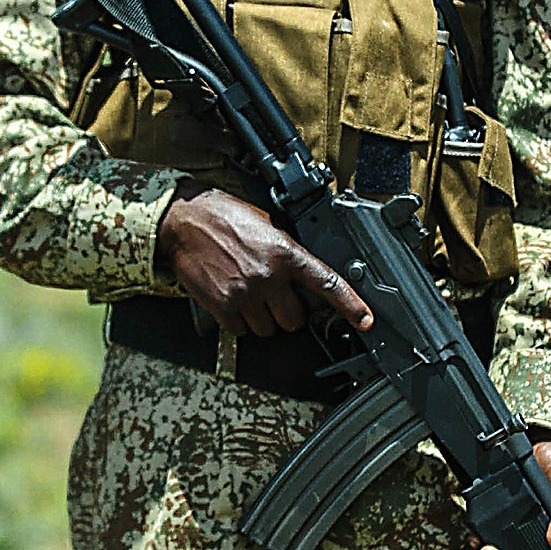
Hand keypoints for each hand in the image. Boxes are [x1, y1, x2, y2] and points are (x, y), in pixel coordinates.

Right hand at [155, 179, 373, 337]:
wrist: (185, 220)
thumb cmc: (226, 218)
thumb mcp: (269, 227)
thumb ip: (290, 254)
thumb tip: (305, 280)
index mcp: (286, 253)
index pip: (327, 283)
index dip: (350, 305)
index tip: (365, 321)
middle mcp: (270, 276)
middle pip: (295, 320)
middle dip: (287, 312)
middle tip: (273, 295)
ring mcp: (246, 293)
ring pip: (268, 329)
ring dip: (262, 318)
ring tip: (248, 292)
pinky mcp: (223, 306)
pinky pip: (241, 331)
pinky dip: (238, 321)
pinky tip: (231, 297)